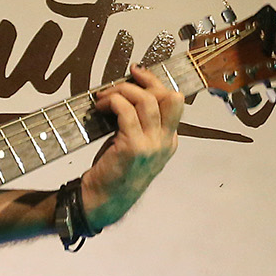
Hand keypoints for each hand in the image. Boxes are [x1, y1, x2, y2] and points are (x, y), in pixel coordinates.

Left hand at [76, 66, 185, 229]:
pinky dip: (112, 102)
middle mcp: (165, 142)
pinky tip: (101, 107)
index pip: (174, 102)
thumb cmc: (115, 173)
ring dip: (122, 91)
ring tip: (105, 97)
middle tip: (126, 78)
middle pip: (169, 97)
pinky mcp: (132, 147)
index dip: (155, 83)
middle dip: (146, 81)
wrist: (102, 201)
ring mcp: (151, 145)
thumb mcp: (137, 147)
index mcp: (169, 141)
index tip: (137, 74)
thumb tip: (129, 94)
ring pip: (146, 100)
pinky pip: (125, 111)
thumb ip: (141, 126)